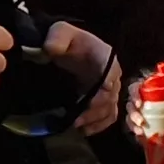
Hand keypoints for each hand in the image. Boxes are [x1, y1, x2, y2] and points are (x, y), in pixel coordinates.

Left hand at [46, 20, 122, 135]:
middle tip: (75, 121)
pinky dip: (99, 125)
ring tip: (77, 127)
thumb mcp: (60, 32)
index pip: (110, 76)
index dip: (102, 92)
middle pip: (111, 98)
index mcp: (106, 58)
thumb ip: (58, 38)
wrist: (67, 46)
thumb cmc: (67, 40)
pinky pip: (108, 116)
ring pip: (111, 110)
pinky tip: (84, 131)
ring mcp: (110, 89)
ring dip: (96, 121)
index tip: (87, 103)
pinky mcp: (103, 100)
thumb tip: (51, 50)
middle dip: (94, 112)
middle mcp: (113, 75)